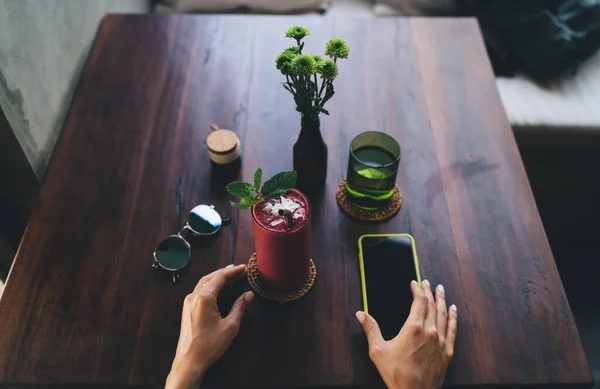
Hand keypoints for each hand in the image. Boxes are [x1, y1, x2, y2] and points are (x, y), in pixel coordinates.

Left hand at [166, 264, 253, 388]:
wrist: (189, 361)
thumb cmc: (209, 345)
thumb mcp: (230, 326)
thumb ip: (239, 307)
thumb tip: (248, 295)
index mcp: (203, 298)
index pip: (220, 278)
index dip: (233, 272)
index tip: (243, 268)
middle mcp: (193, 297)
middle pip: (210, 277)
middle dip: (225, 272)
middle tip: (238, 270)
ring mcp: (188, 303)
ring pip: (203, 283)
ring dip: (217, 278)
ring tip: (230, 276)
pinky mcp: (187, 309)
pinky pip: (199, 291)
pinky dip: (210, 286)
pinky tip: (218, 288)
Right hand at [356, 280, 456, 388]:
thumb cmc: (396, 374)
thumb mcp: (378, 351)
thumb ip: (371, 329)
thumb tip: (361, 314)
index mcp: (413, 327)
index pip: (419, 301)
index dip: (417, 290)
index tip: (415, 283)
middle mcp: (430, 331)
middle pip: (432, 305)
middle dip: (429, 291)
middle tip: (427, 282)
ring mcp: (441, 341)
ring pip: (444, 314)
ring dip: (442, 300)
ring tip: (441, 289)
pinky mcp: (447, 351)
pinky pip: (453, 329)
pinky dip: (453, 317)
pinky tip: (453, 310)